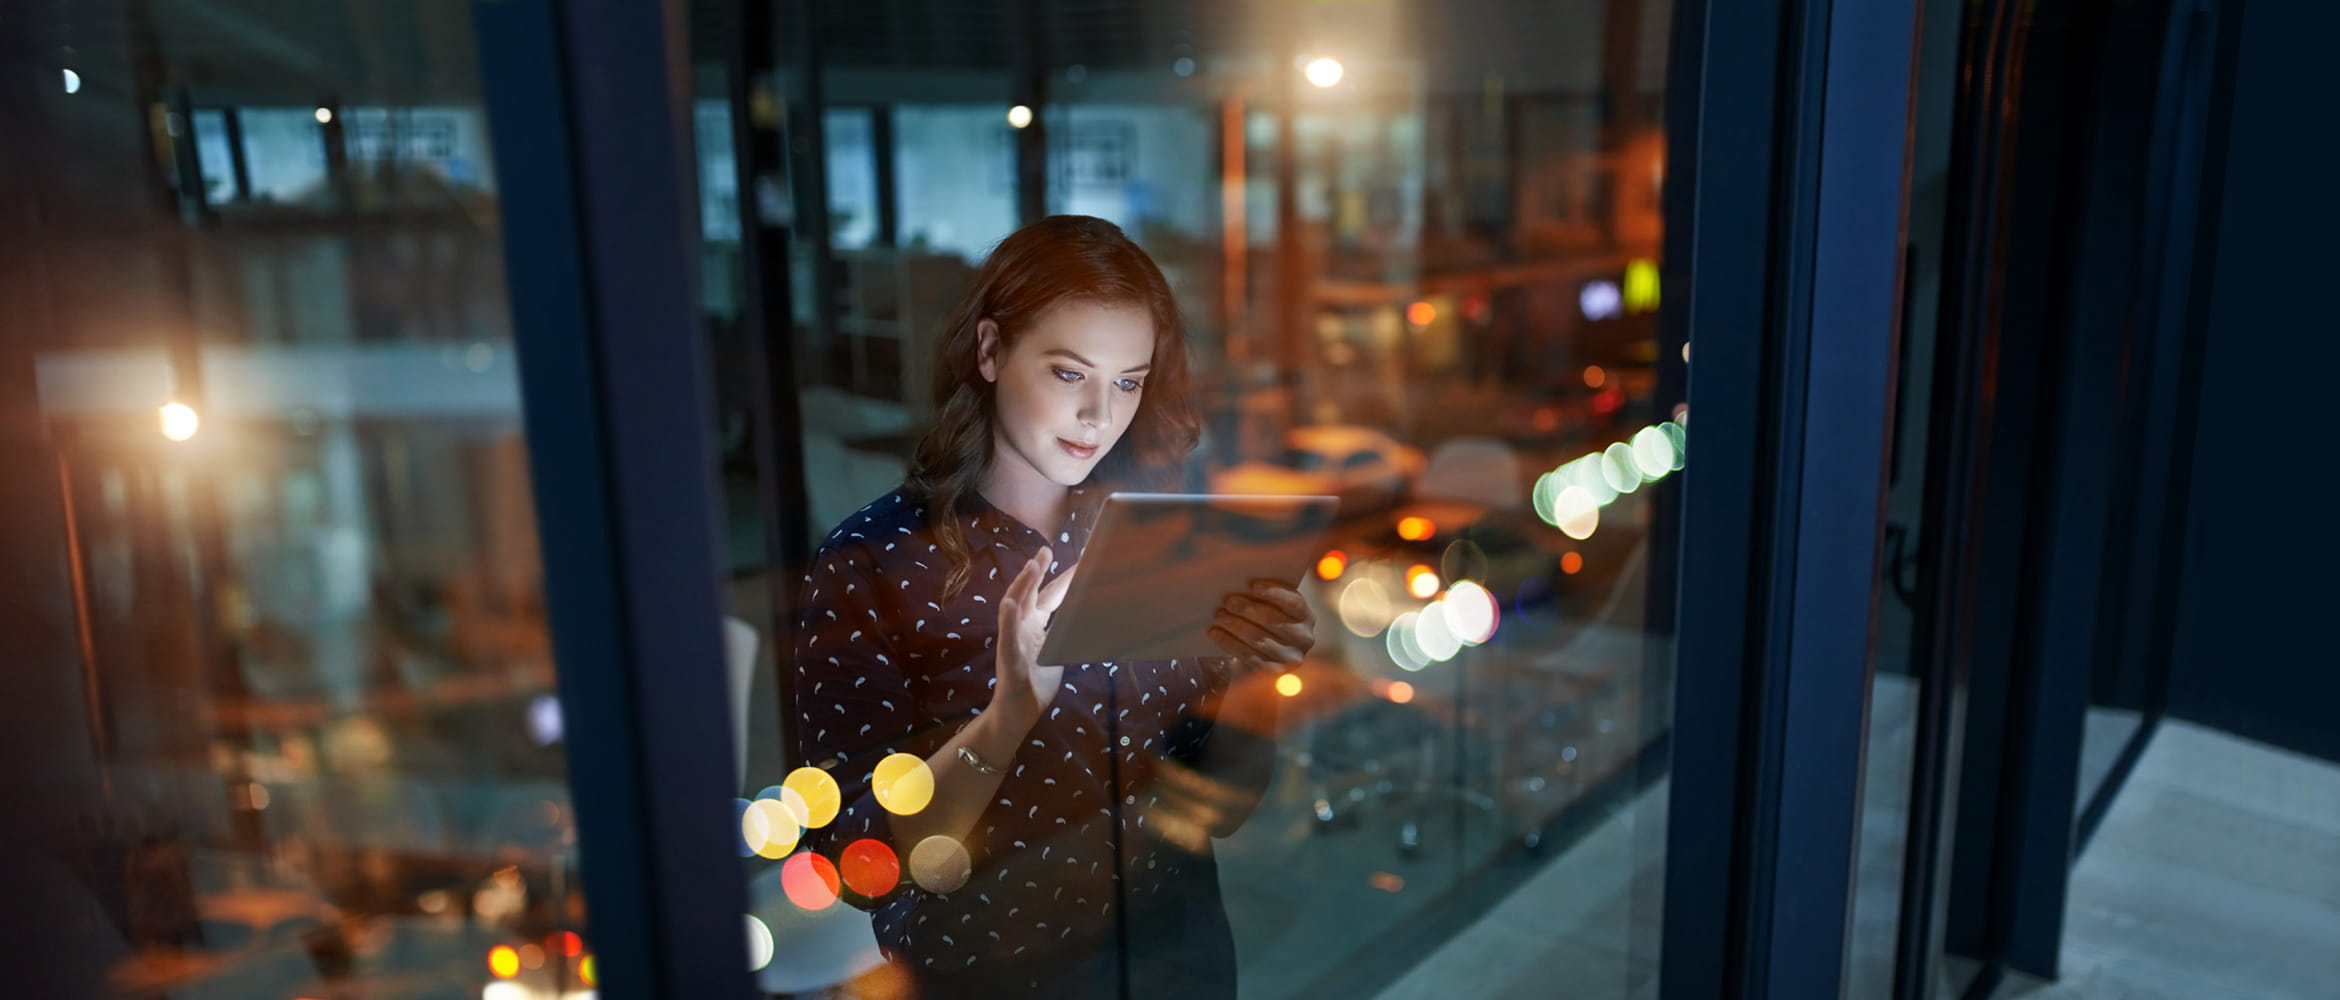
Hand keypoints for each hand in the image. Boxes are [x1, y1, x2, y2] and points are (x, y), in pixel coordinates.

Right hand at [992, 547, 1078, 724]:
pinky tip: (1009, 604)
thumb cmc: (1036, 682)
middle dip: (1037, 571)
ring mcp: (1013, 641)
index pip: (1050, 596)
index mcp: (1034, 626)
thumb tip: (1085, 619)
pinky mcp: (1008, 658)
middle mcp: (1022, 627)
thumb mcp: (1056, 652)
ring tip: (1031, 566)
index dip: (1063, 578)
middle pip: (1030, 593)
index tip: (1079, 560)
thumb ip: (1064, 634)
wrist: (1018, 712)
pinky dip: (1008, 620)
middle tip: (1046, 550)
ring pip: (1014, 607)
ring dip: (1022, 586)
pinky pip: (1007, 637)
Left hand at [1208, 579, 1315, 669]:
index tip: (1252, 586)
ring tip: (1219, 615)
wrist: (1260, 658)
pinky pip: (1249, 656)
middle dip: (1248, 609)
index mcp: (1306, 616)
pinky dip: (1229, 643)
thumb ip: (1263, 596)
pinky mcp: (1273, 673)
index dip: (1274, 593)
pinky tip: (1215, 633)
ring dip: (1236, 626)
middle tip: (1228, 601)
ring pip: (1260, 640)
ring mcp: (1290, 658)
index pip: (1294, 602)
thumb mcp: (1269, 607)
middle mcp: (1304, 638)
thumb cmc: (1263, 623)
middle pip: (1274, 621)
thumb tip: (1239, 583)